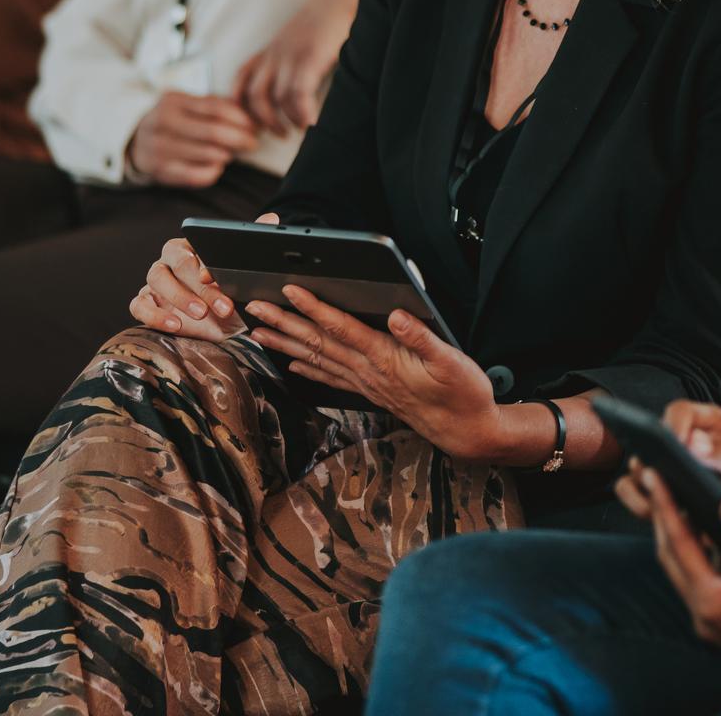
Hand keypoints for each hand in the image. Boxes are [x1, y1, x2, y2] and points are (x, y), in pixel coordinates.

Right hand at [126, 91, 258, 187]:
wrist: (136, 141)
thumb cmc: (174, 121)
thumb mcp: (188, 104)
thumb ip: (216, 105)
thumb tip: (250, 115)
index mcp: (172, 100)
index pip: (215, 108)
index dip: (240, 118)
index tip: (254, 126)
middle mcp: (162, 122)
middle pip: (213, 132)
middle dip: (240, 138)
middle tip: (252, 143)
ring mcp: (159, 147)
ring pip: (207, 154)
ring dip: (227, 154)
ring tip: (233, 153)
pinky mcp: (160, 170)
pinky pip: (195, 176)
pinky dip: (213, 172)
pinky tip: (218, 167)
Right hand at [128, 226, 263, 341]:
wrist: (221, 323)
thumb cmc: (230, 292)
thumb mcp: (243, 272)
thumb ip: (252, 244)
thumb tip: (271, 219)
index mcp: (190, 246)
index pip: (193, 248)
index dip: (204, 263)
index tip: (218, 278)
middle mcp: (169, 260)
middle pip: (176, 264)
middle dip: (200, 286)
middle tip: (222, 305)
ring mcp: (155, 281)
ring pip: (156, 279)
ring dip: (178, 297)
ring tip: (200, 314)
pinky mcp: (144, 302)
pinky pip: (139, 305)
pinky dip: (154, 315)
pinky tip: (175, 326)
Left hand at [233, 0, 362, 134]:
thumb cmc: (331, 18)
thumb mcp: (302, 38)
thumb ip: (295, 58)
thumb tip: (299, 87)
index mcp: (272, 49)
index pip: (242, 78)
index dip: (241, 104)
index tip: (253, 121)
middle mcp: (276, 53)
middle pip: (253, 95)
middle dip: (263, 121)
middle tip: (279, 134)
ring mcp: (292, 56)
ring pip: (276, 99)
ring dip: (288, 120)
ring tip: (301, 128)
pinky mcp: (310, 59)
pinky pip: (298, 95)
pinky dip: (304, 113)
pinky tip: (313, 122)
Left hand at [242, 285, 503, 460]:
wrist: (466, 431)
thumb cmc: (462, 393)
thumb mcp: (451, 360)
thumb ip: (422, 336)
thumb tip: (396, 313)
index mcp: (384, 358)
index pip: (341, 327)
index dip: (314, 307)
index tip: (289, 290)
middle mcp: (368, 371)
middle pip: (317, 343)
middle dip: (284, 323)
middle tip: (254, 307)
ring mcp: (366, 383)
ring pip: (317, 360)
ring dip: (285, 344)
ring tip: (259, 331)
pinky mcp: (370, 391)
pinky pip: (330, 378)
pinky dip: (307, 369)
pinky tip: (291, 365)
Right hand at [616, 401, 720, 533]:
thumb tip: (693, 441)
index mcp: (709, 423)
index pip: (679, 411)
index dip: (672, 425)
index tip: (675, 446)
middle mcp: (682, 438)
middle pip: (650, 436)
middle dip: (654, 460)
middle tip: (665, 482)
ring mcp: (665, 462)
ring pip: (636, 463)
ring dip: (647, 486)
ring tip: (666, 507)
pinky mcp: (654, 487)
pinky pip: (628, 488)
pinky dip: (636, 502)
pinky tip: (658, 516)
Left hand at [643, 469, 720, 683]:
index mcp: (717, 606)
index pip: (680, 545)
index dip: (665, 506)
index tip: (654, 473)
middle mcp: (707, 618)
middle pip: (671, 556)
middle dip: (662, 514)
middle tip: (653, 474)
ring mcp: (713, 623)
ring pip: (680, 568)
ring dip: (673, 531)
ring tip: (668, 492)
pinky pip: (694, 577)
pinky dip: (689, 548)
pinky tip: (695, 525)